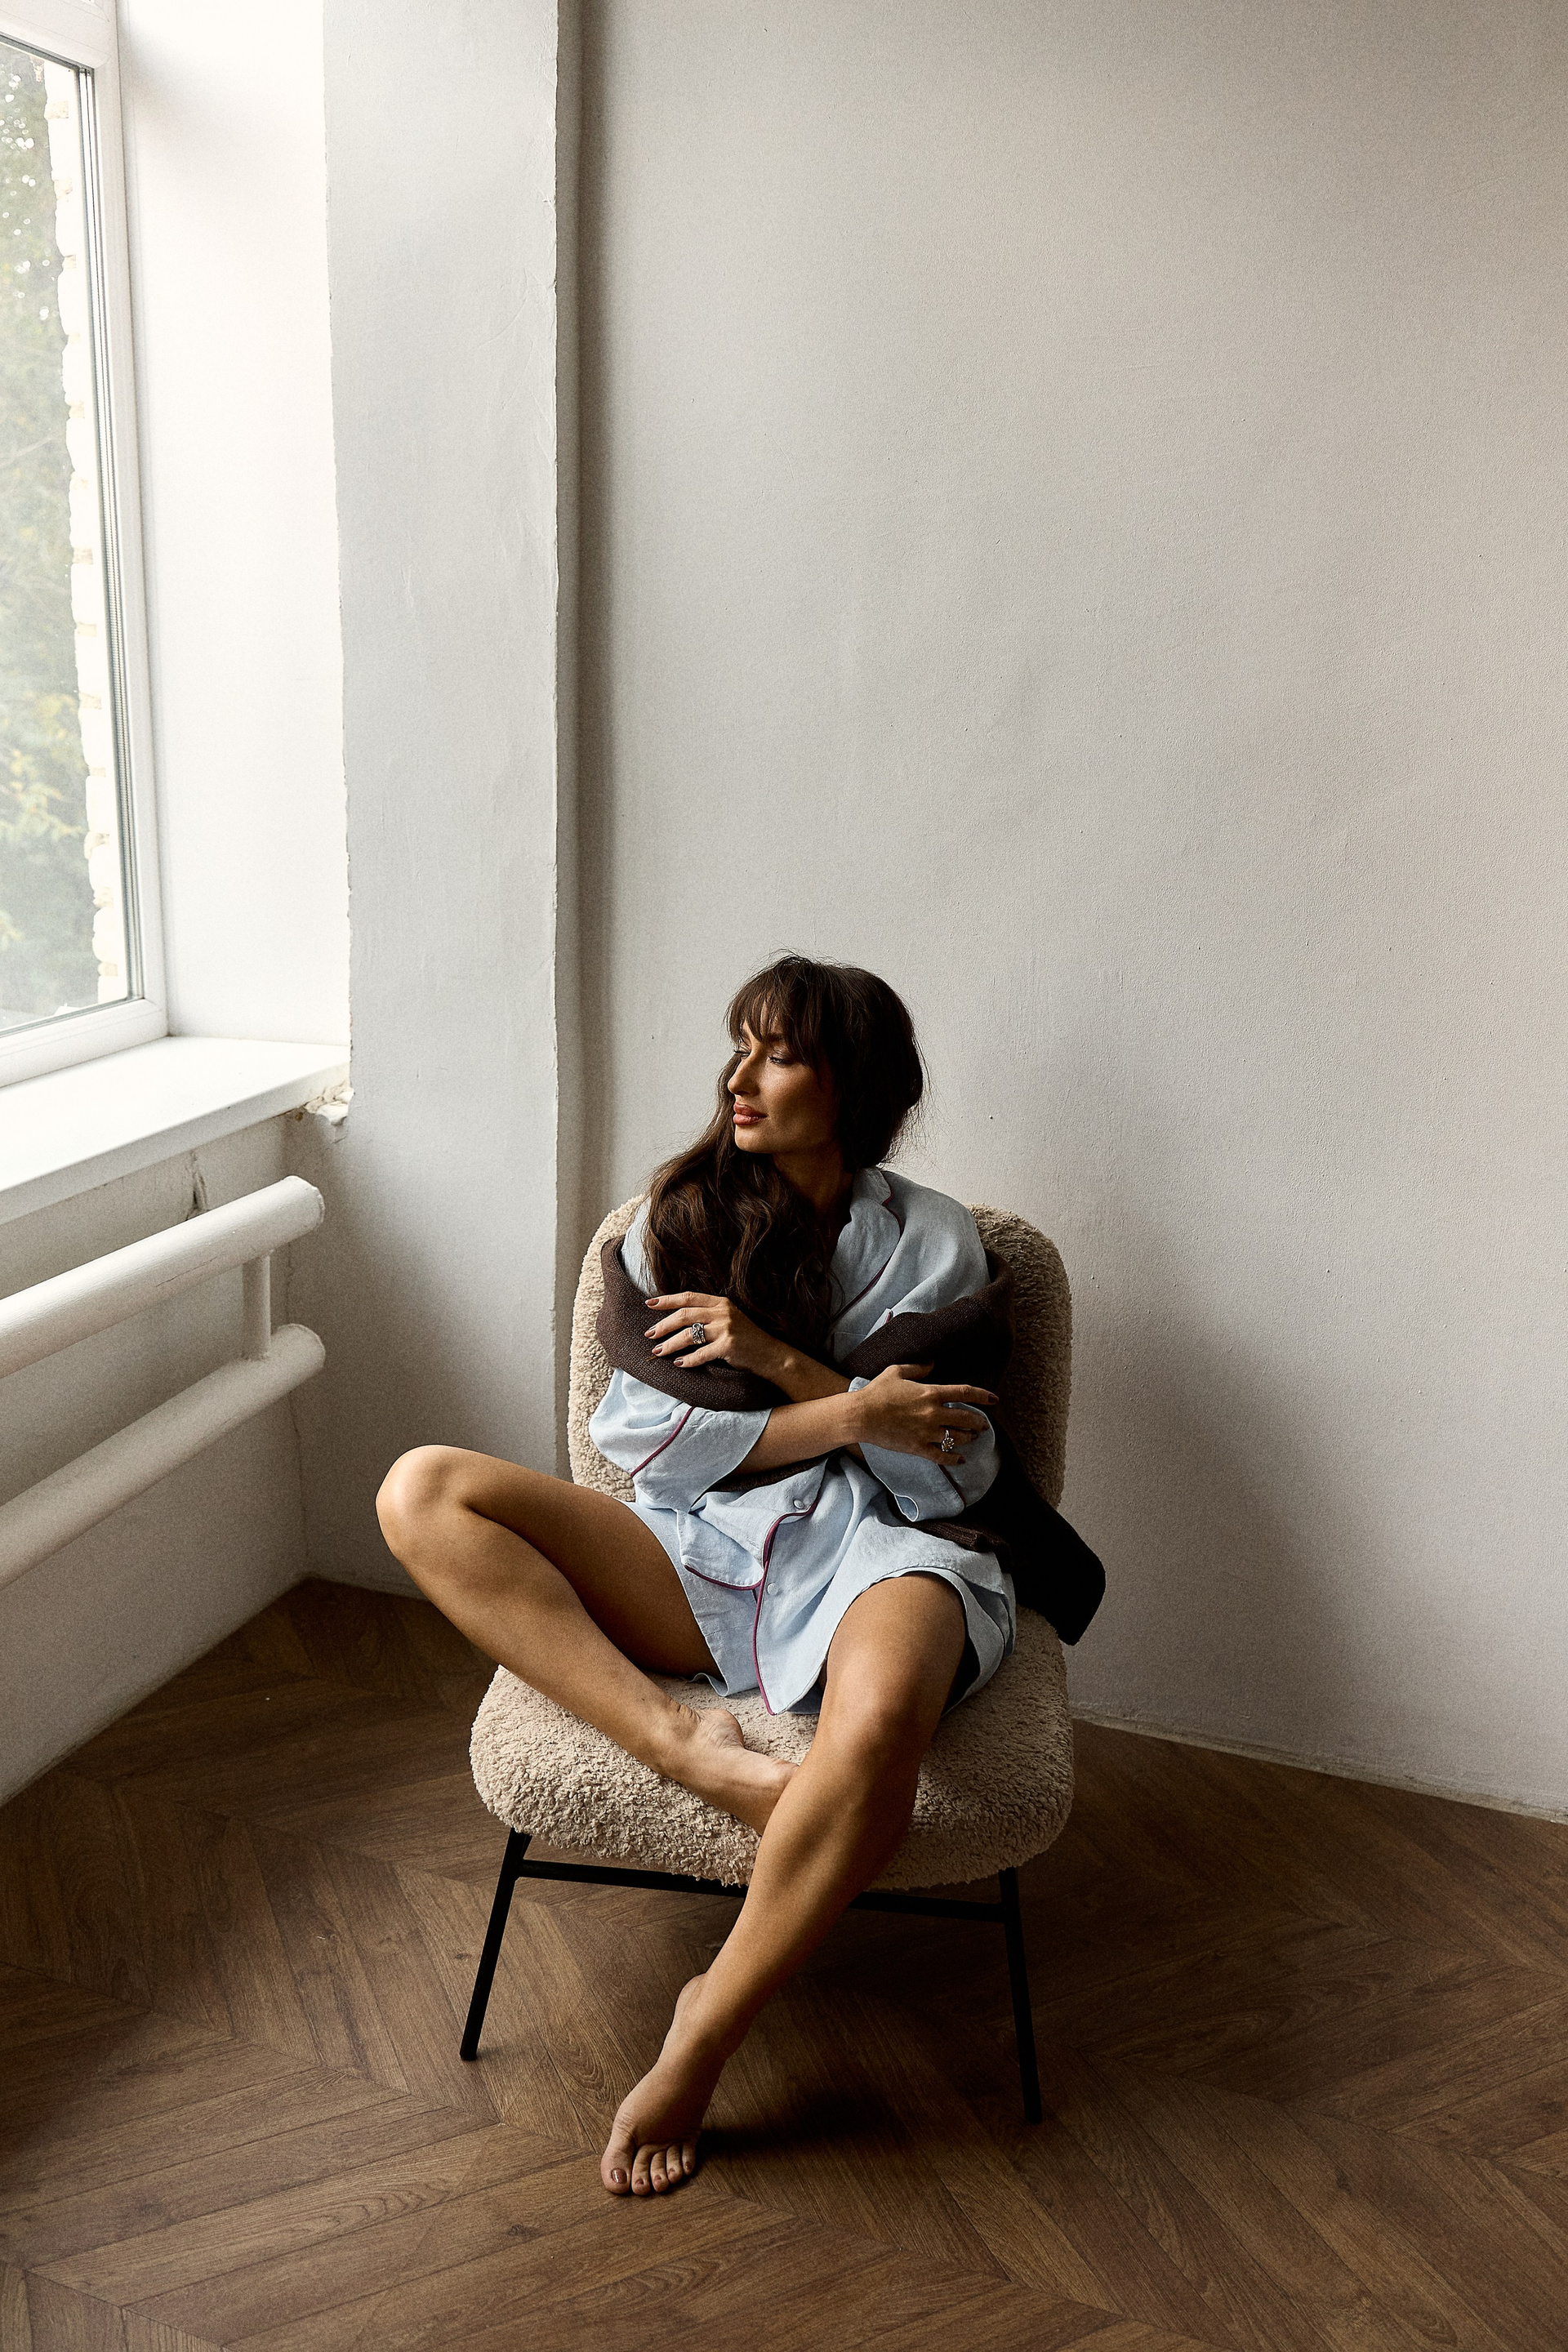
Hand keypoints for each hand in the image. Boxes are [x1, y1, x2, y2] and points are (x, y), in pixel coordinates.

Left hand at [644, 1292, 780, 1377]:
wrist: (771, 1354)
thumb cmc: (746, 1338)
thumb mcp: (729, 1319)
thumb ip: (708, 1315)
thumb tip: (676, 1319)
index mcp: (720, 1302)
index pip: (688, 1297)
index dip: (667, 1300)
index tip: (649, 1304)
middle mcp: (722, 1312)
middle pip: (684, 1315)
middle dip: (663, 1325)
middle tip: (650, 1334)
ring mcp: (726, 1328)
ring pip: (688, 1335)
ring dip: (670, 1344)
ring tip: (659, 1351)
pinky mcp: (728, 1346)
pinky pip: (701, 1354)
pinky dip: (688, 1360)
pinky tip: (679, 1364)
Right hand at [850, 1362, 996, 1463]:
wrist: (861, 1415)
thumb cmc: (877, 1392)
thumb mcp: (897, 1371)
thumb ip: (918, 1368)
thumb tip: (933, 1363)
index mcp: (931, 1392)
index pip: (965, 1393)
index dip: (983, 1396)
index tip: (994, 1400)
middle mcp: (933, 1413)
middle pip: (966, 1418)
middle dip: (979, 1422)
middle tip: (984, 1424)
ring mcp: (927, 1432)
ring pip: (957, 1438)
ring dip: (969, 1438)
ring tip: (973, 1438)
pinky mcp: (918, 1447)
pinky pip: (941, 1456)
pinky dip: (953, 1459)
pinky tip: (960, 1460)